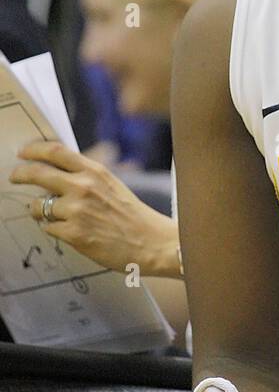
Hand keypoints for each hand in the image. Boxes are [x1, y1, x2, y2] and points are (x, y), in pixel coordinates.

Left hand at [10, 140, 175, 273]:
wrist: (151, 242)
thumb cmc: (133, 215)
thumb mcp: (111, 185)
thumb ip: (86, 176)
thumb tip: (57, 171)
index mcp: (94, 171)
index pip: (55, 151)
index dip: (33, 150)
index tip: (23, 153)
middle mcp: (83, 187)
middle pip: (37, 173)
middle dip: (20, 174)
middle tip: (14, 176)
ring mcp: (77, 211)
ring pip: (38, 205)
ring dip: (37, 209)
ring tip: (46, 213)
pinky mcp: (74, 234)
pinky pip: (48, 228)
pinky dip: (53, 229)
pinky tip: (66, 230)